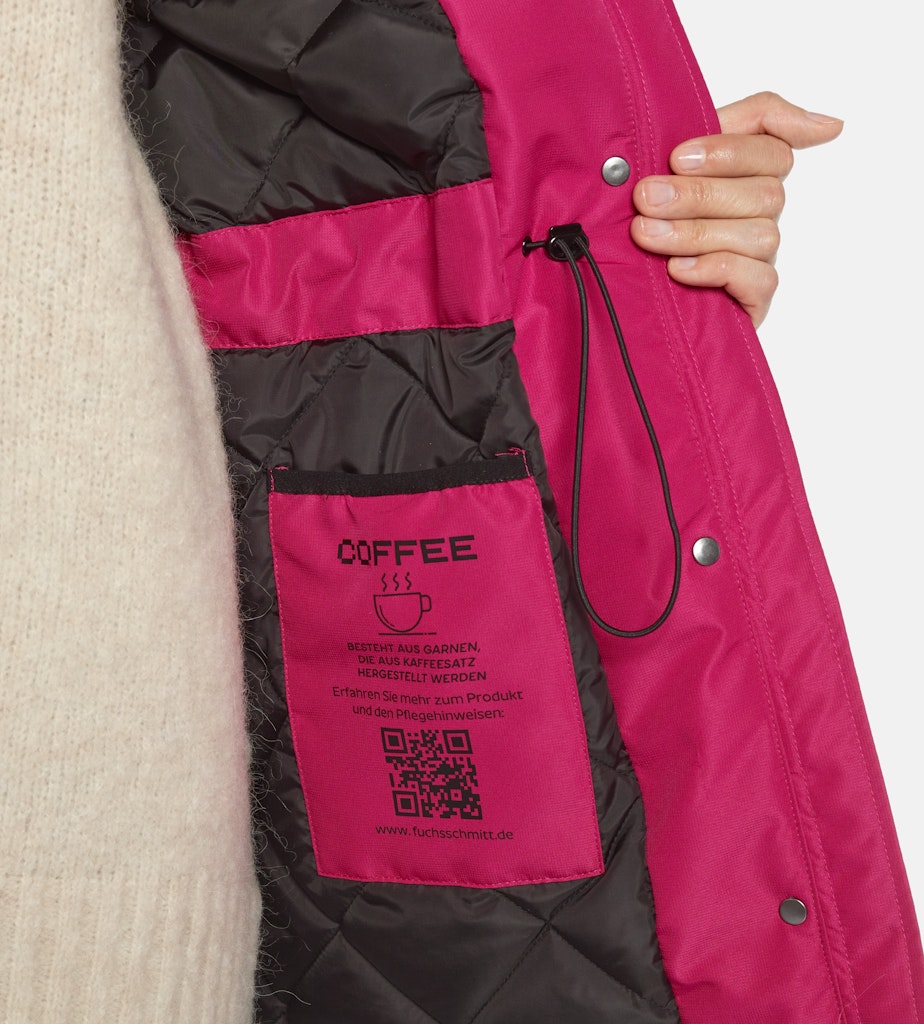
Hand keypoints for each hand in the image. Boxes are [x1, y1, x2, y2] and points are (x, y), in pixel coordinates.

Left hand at [630, 92, 843, 326]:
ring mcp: (760, 256)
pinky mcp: (755, 296)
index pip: (772, 146)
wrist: (621, 287)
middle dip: (698, 194)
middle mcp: (761, 213)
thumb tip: (832, 125)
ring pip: (758, 234)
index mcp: (747, 173)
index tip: (677, 157)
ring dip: (696, 232)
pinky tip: (677, 269)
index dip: (730, 149)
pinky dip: (715, 269)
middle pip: (763, 192)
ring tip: (647, 234)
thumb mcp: (681, 157)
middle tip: (646, 198)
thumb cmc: (652, 215)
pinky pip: (758, 279)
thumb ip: (749, 122)